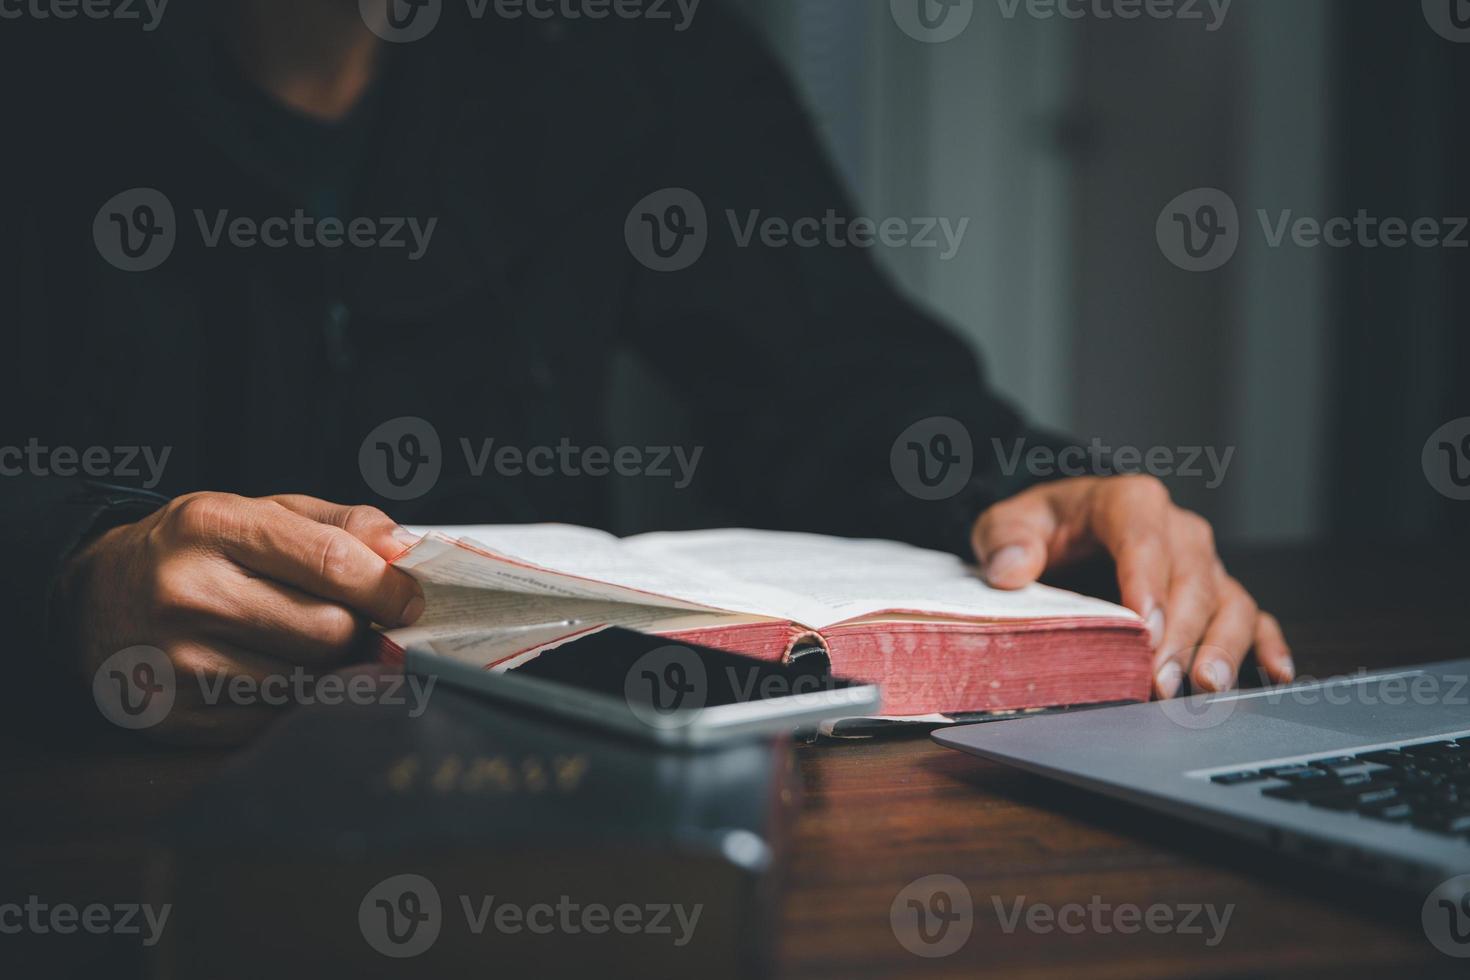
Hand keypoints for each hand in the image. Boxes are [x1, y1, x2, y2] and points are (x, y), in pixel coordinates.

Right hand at [51, 492, 423, 741]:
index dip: (390, 587)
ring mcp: (178, 660)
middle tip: (347, 620)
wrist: (92, 599)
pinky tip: (267, 671)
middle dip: (355, 629)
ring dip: (325, 667)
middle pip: (329, 630)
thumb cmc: (195, 551)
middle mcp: (188, 592)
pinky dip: (291, 699)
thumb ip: (342, 524)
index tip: (413, 601)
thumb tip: (406, 552)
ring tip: (298, 642)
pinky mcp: (176, 716)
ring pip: (309, 680)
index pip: (332, 561)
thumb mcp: (260, 511)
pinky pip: (275, 718)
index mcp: (213, 525)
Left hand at [971, 475, 1292, 697]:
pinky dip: (1267, 645)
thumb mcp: (1008, 522)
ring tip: (1207, 687)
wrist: (1061, 529)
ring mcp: (1203, 565)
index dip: (1146, 581)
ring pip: (1228, 601)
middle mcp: (1178, 531)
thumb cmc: (1040, 527)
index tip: (1142, 627)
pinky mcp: (1216, 595)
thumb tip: (1012, 570)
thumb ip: (1006, 540)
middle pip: (1191, 579)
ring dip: (1222, 646)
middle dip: (1180, 634)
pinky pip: (1254, 617)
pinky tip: (1272, 676)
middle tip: (1162, 681)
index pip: (1143, 537)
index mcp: (1129, 502)